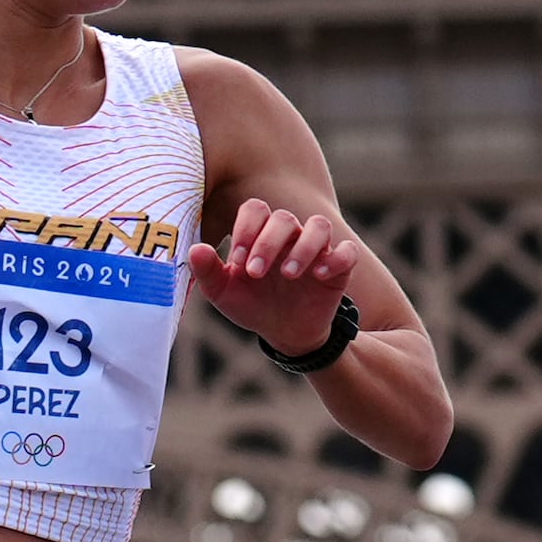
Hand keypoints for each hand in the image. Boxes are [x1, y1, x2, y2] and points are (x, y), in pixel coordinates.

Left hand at [186, 202, 362, 359]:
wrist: (283, 332)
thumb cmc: (251, 304)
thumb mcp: (223, 293)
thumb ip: (208, 271)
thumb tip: (194, 249)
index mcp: (260, 234)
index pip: (255, 210)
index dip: (246, 229)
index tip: (236, 261)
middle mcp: (290, 235)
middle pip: (284, 218)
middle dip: (267, 243)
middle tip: (255, 272)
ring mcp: (317, 249)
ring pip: (319, 226)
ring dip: (303, 247)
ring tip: (288, 274)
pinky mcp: (338, 267)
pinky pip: (347, 252)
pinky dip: (336, 259)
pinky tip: (319, 275)